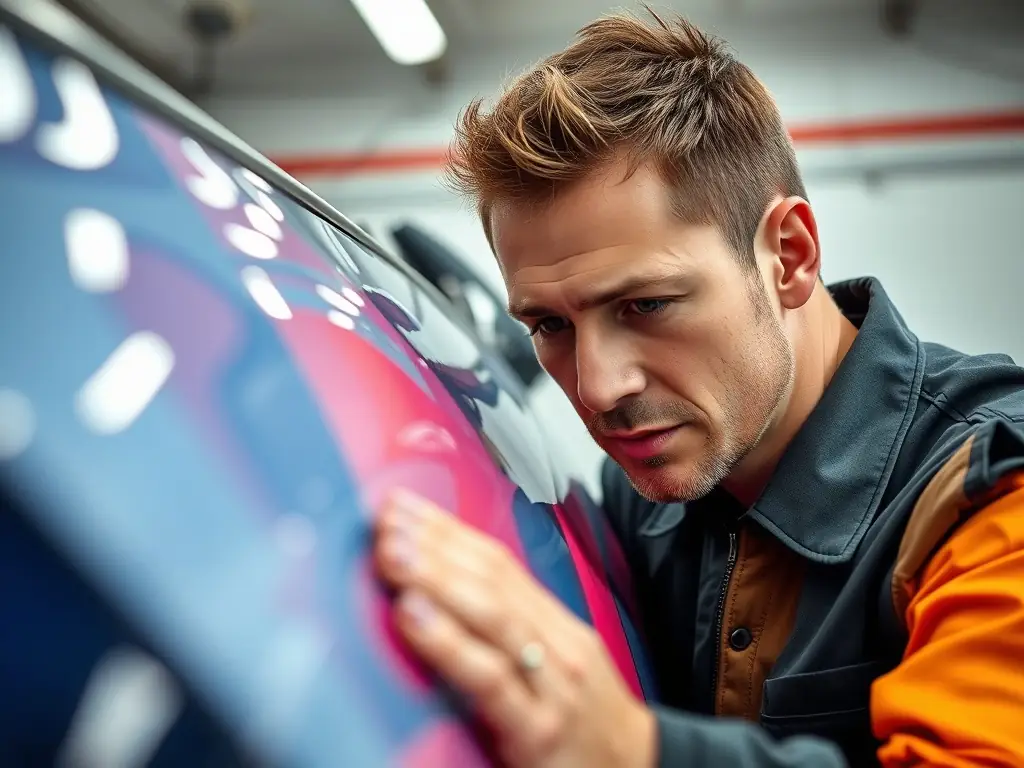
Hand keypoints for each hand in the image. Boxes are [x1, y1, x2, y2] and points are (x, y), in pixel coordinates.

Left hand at [372, 489, 656, 767]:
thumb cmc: (583, 724)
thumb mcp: (553, 667)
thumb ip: (507, 632)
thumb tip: (444, 593)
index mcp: (555, 625)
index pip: (498, 563)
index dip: (449, 530)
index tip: (403, 506)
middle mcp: (557, 644)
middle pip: (492, 578)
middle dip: (436, 544)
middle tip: (385, 519)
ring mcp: (551, 684)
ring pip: (492, 614)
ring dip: (435, 577)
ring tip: (390, 554)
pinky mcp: (539, 729)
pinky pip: (489, 677)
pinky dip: (448, 640)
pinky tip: (411, 615)